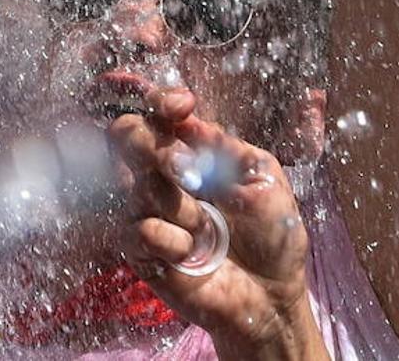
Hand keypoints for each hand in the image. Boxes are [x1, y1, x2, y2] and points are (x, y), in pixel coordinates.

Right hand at [109, 86, 328, 359]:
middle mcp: (159, 175)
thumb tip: (187, 124)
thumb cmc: (272, 236)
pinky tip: (192, 254)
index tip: (181, 106)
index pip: (156, 113)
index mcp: (190, 152)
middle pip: (125, 135)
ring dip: (178, 206)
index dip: (159, 101)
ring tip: (208, 229)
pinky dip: (173, 240)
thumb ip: (226, 149)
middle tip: (184, 169)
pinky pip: (142, 229)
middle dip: (153, 147)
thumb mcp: (265, 180)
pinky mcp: (138, 249)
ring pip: (135, 185)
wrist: (273, 296)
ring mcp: (144, 210)